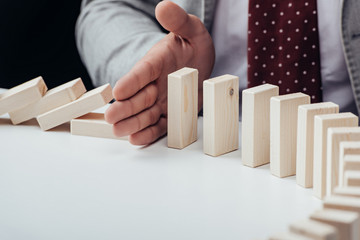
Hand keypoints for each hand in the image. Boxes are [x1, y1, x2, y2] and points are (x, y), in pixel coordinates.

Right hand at [105, 1, 214, 144]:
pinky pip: (158, 125)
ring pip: (144, 113)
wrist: (202, 63)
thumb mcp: (192, 30)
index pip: (142, 71)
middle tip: (111, 117)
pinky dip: (148, 133)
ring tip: (120, 132)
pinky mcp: (170, 114)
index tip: (118, 91)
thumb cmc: (193, 45)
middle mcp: (154, 83)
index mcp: (156, 62)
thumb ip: (179, 20)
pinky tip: (137, 139)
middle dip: (124, 108)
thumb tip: (164, 6)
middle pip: (138, 96)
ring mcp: (161, 100)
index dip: (131, 81)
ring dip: (132, 123)